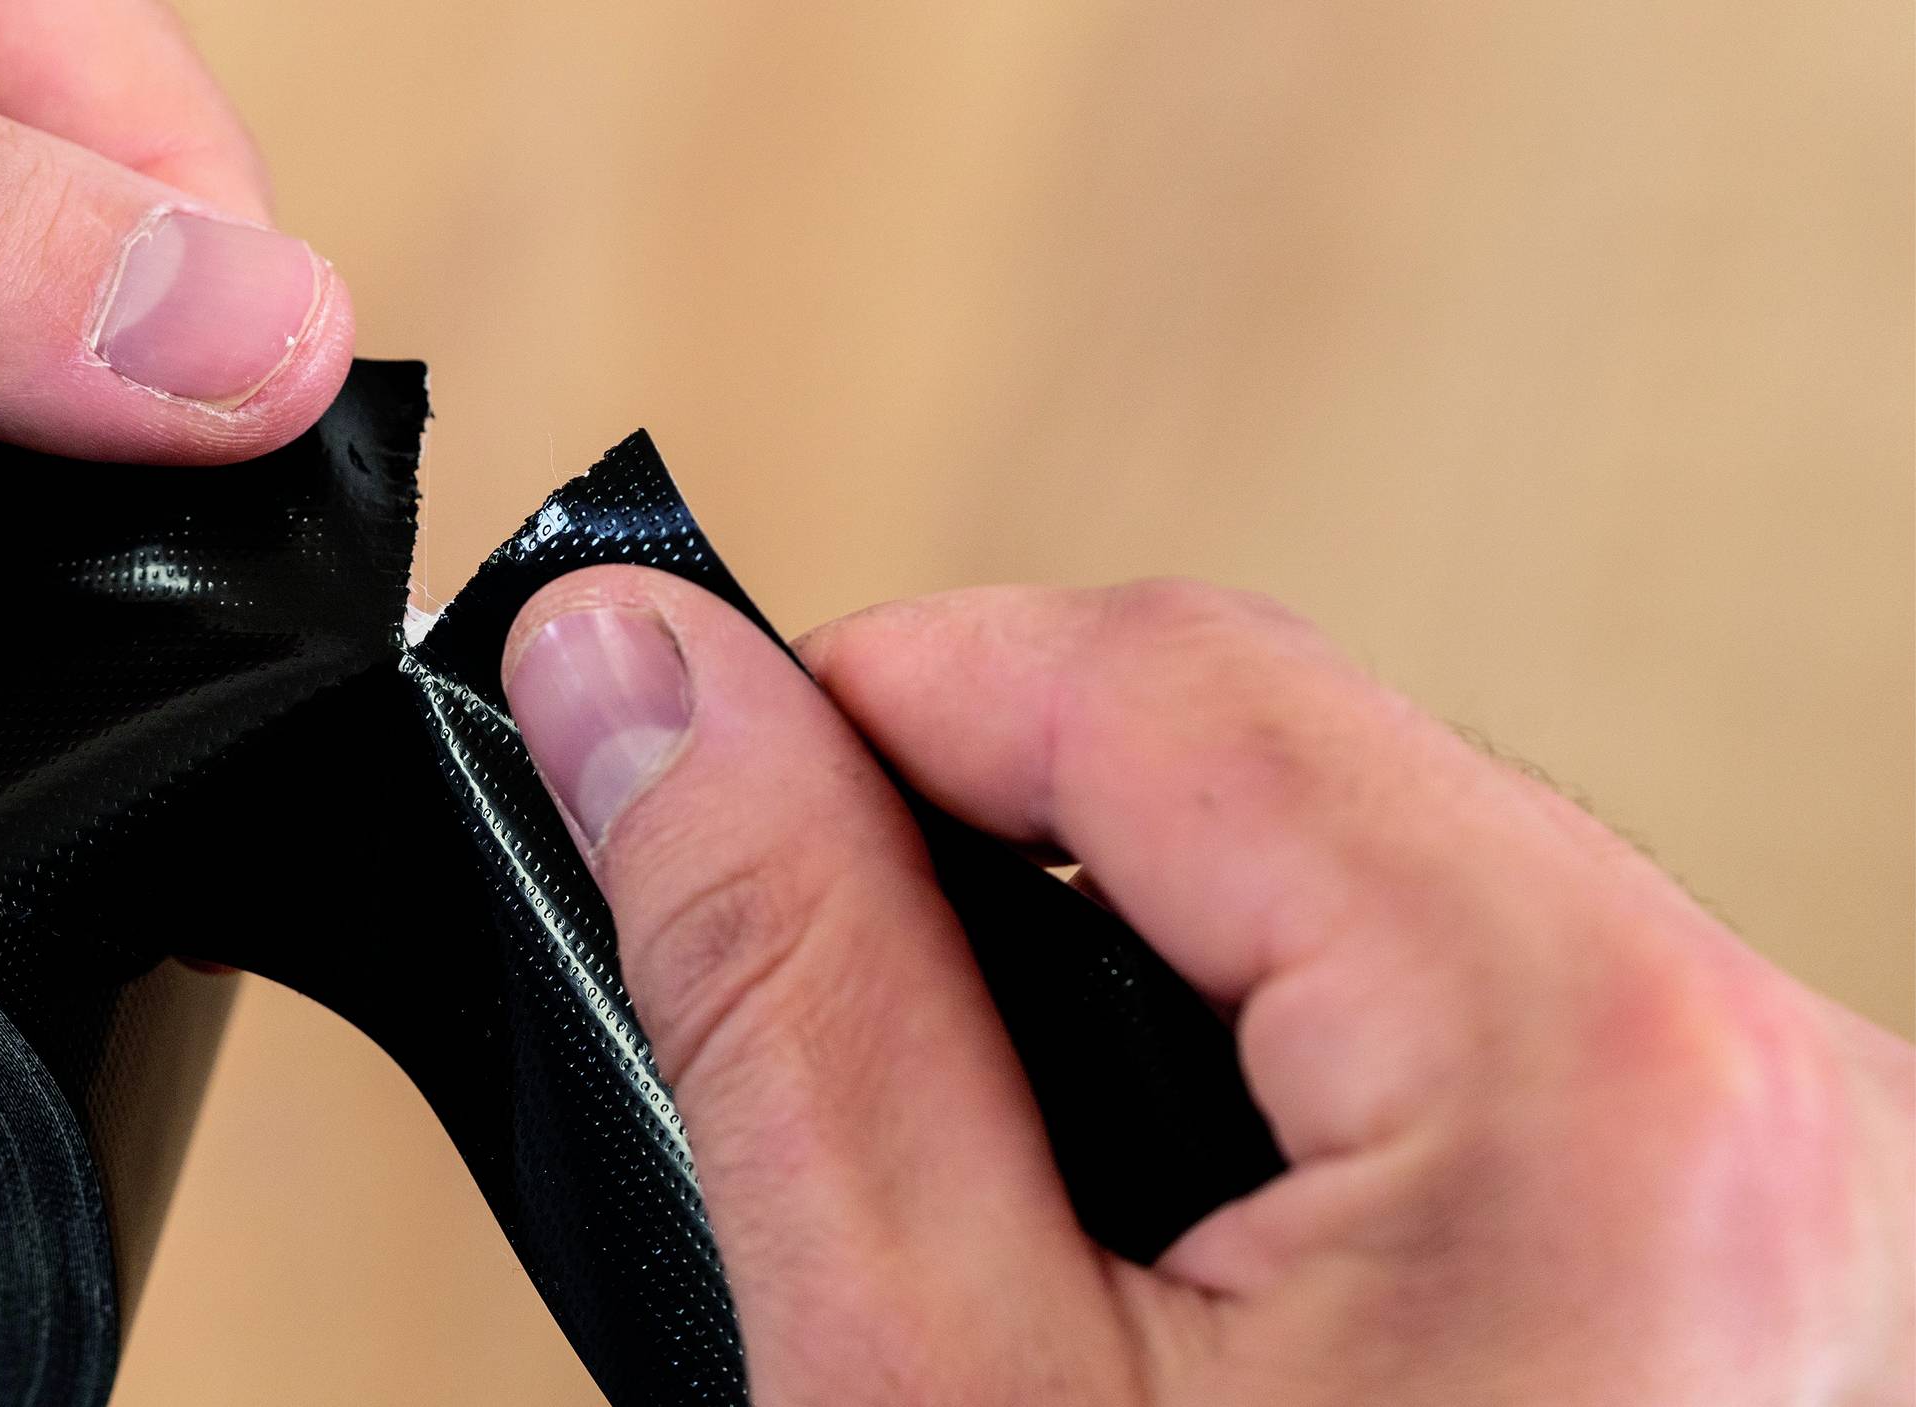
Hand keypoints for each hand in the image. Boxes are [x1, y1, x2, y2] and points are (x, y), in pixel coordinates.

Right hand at [502, 568, 1913, 1405]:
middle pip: (1300, 774)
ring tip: (971, 1141)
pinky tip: (1161, 1226)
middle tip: (796, 967)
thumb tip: (641, 698)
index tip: (700, 751)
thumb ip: (780, 985)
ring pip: (1393, 900)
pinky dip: (1283, 1081)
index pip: (1164, 675)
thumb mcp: (931, 1390)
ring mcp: (1812, 1196)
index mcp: (1600, 1079)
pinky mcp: (1773, 1271)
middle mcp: (1784, 1105)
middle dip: (1005, 840)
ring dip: (1141, 969)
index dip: (878, 687)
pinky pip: (1492, 1043)